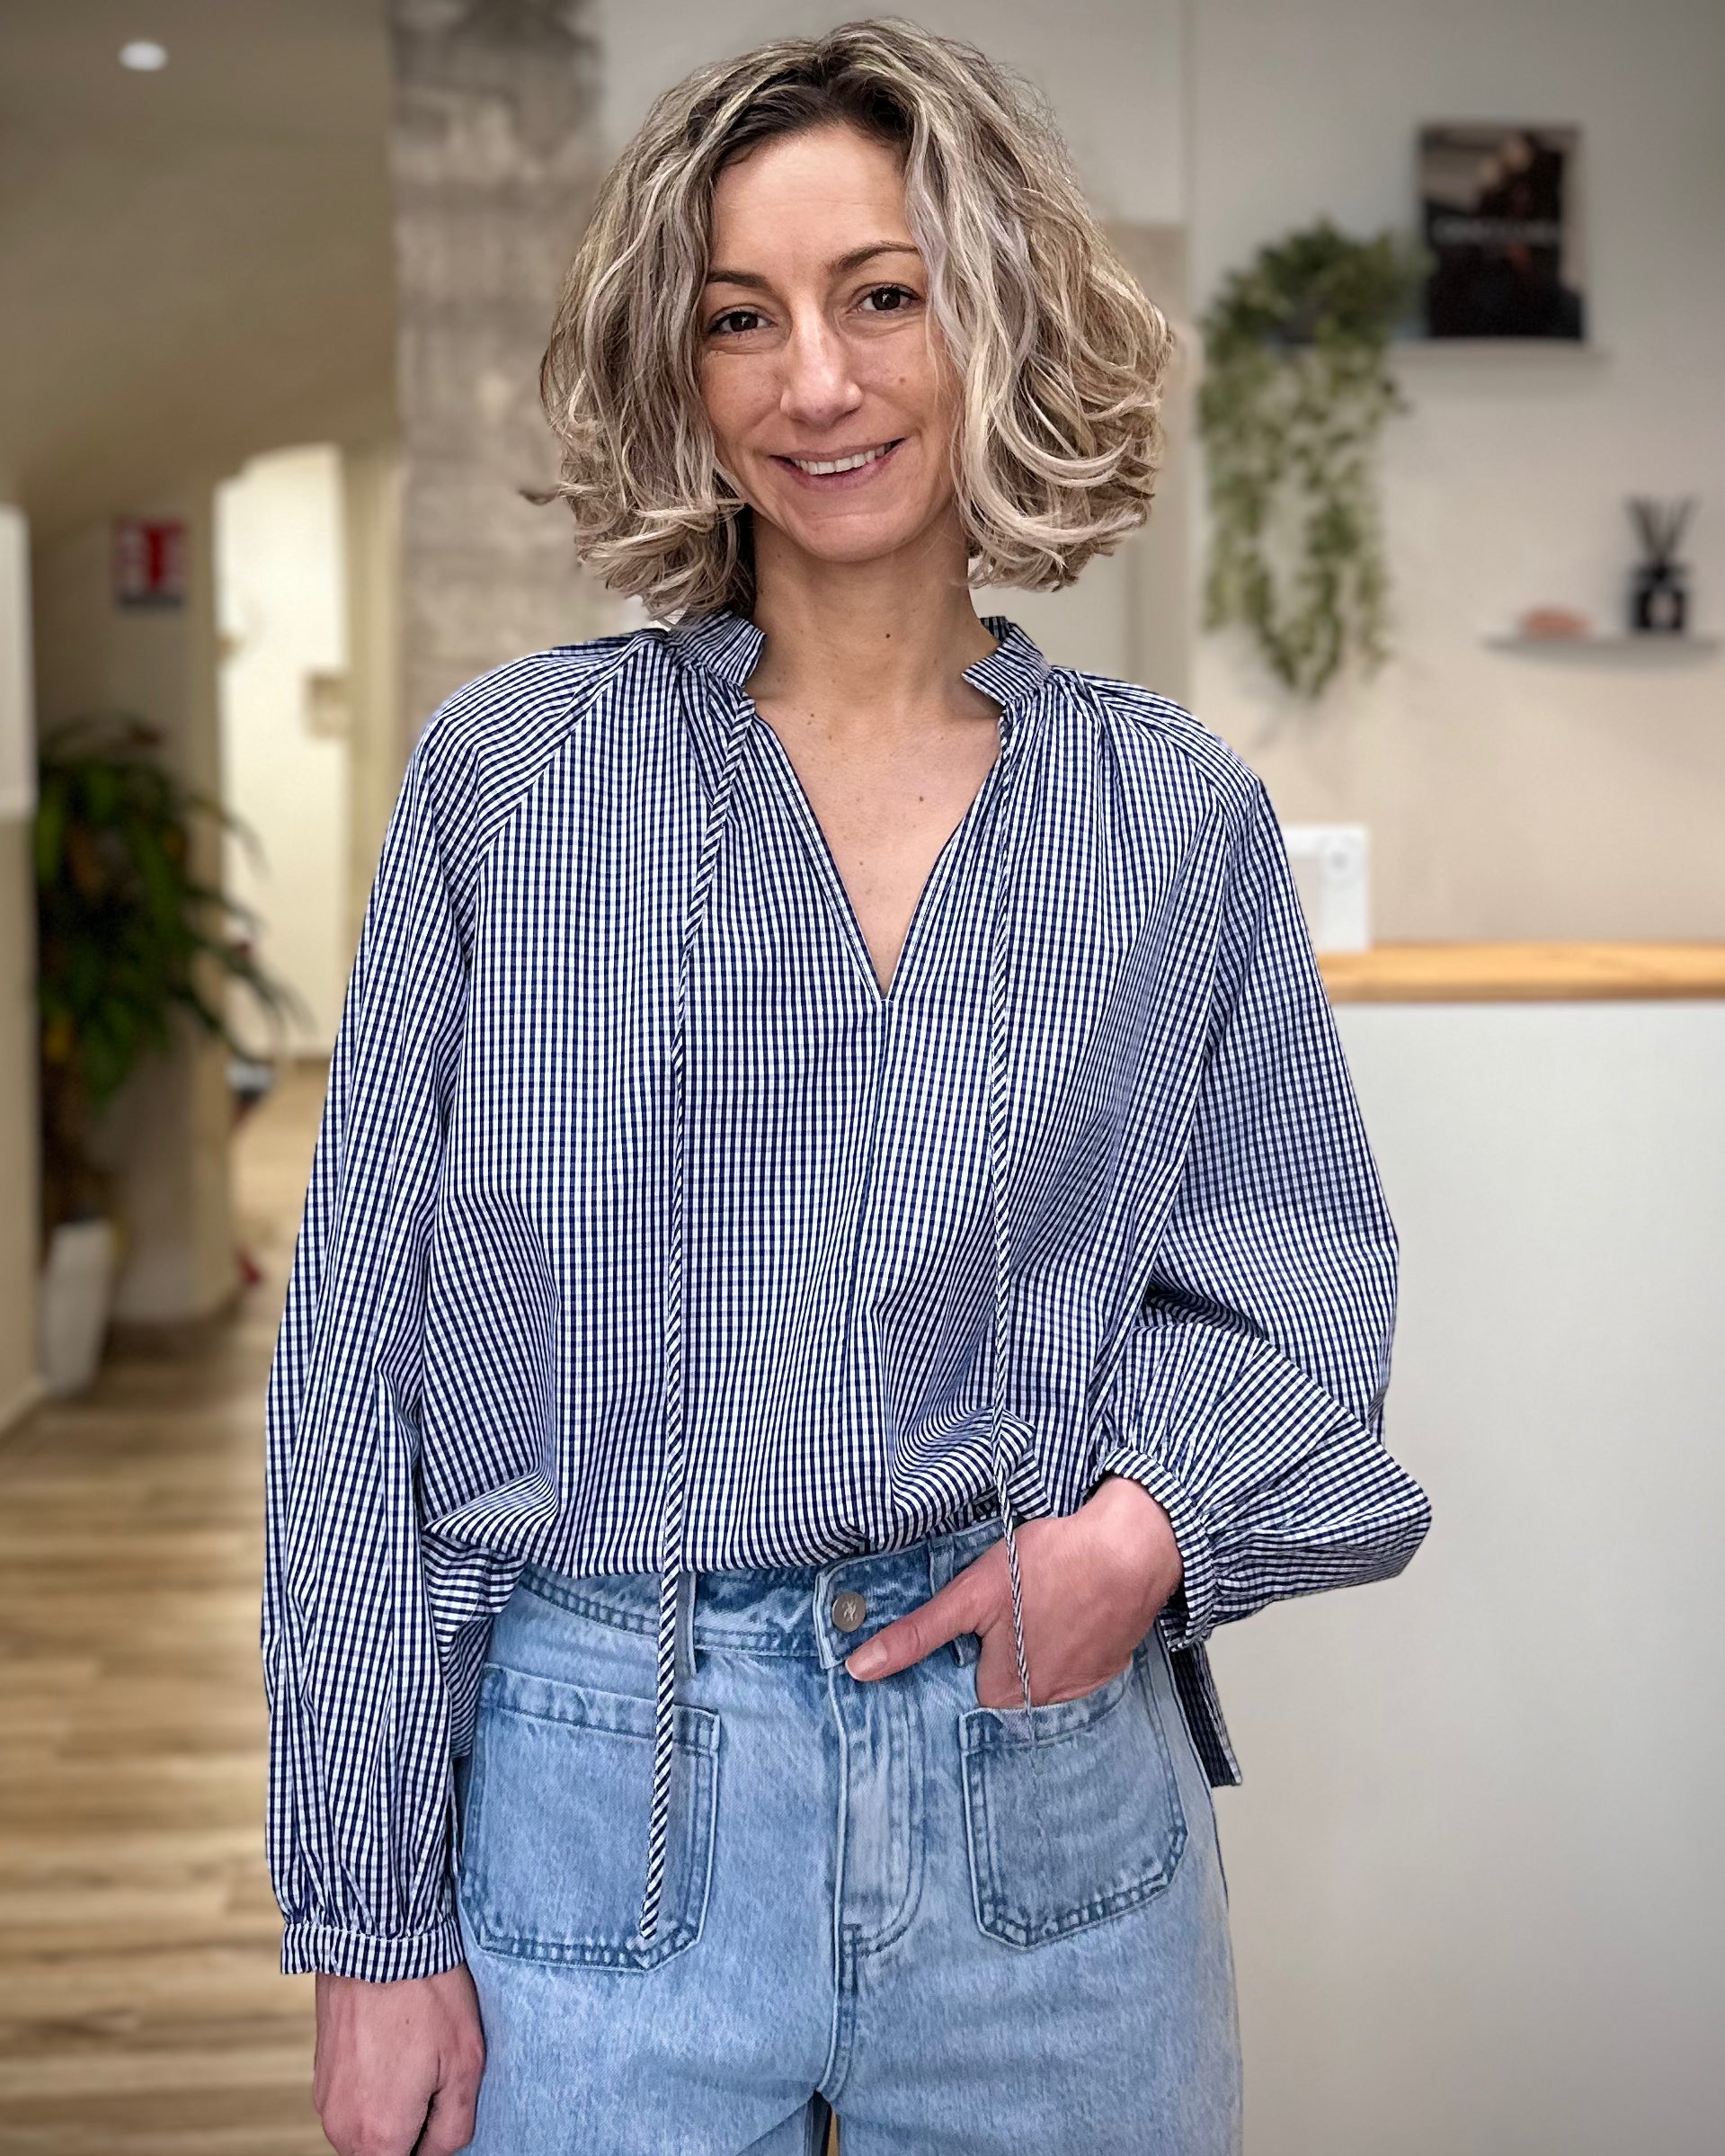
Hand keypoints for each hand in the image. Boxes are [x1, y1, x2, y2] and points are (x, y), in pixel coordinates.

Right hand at [312, 1963, 484, 2155]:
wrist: (376, 1936)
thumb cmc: (425, 1995)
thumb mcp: (465, 2063)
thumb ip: (455, 2126)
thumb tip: (440, 2149)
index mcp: (379, 2137)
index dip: (432, 2140)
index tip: (442, 2107)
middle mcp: (342, 2128)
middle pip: (387, 2150)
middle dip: (416, 2123)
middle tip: (436, 2072)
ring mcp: (327, 2099)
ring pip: (371, 2123)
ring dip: (396, 2100)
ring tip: (416, 2048)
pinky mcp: (322, 2072)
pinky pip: (355, 2095)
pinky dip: (377, 2077)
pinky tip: (397, 2037)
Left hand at [845, 1475, 1182, 1709]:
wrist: (1132, 1548)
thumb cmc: (1051, 1564)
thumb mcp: (972, 1593)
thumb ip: (918, 1634)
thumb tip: (858, 1669)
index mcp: (1004, 1690)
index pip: (967, 1687)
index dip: (966, 1652)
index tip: (975, 1626)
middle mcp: (1045, 1702)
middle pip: (1005, 1683)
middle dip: (1003, 1650)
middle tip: (1013, 1605)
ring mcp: (1084, 1686)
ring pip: (1042, 1674)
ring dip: (1039, 1647)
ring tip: (1044, 1603)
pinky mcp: (1112, 1666)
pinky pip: (1078, 1665)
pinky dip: (1073, 1642)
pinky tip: (1073, 1609)